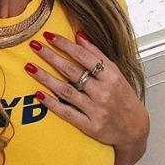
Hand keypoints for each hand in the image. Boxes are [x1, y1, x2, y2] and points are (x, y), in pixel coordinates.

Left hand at [25, 31, 148, 164]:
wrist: (135, 129)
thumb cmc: (124, 97)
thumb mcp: (115, 72)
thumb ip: (96, 54)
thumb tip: (79, 35)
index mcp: (111, 76)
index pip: (84, 56)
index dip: (65, 44)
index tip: (49, 35)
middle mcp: (103, 92)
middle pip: (72, 71)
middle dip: (51, 56)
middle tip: (34, 45)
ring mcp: (96, 110)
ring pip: (66, 90)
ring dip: (46, 78)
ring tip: (30, 66)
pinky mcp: (89, 126)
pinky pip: (66, 112)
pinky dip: (52, 103)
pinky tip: (38, 94)